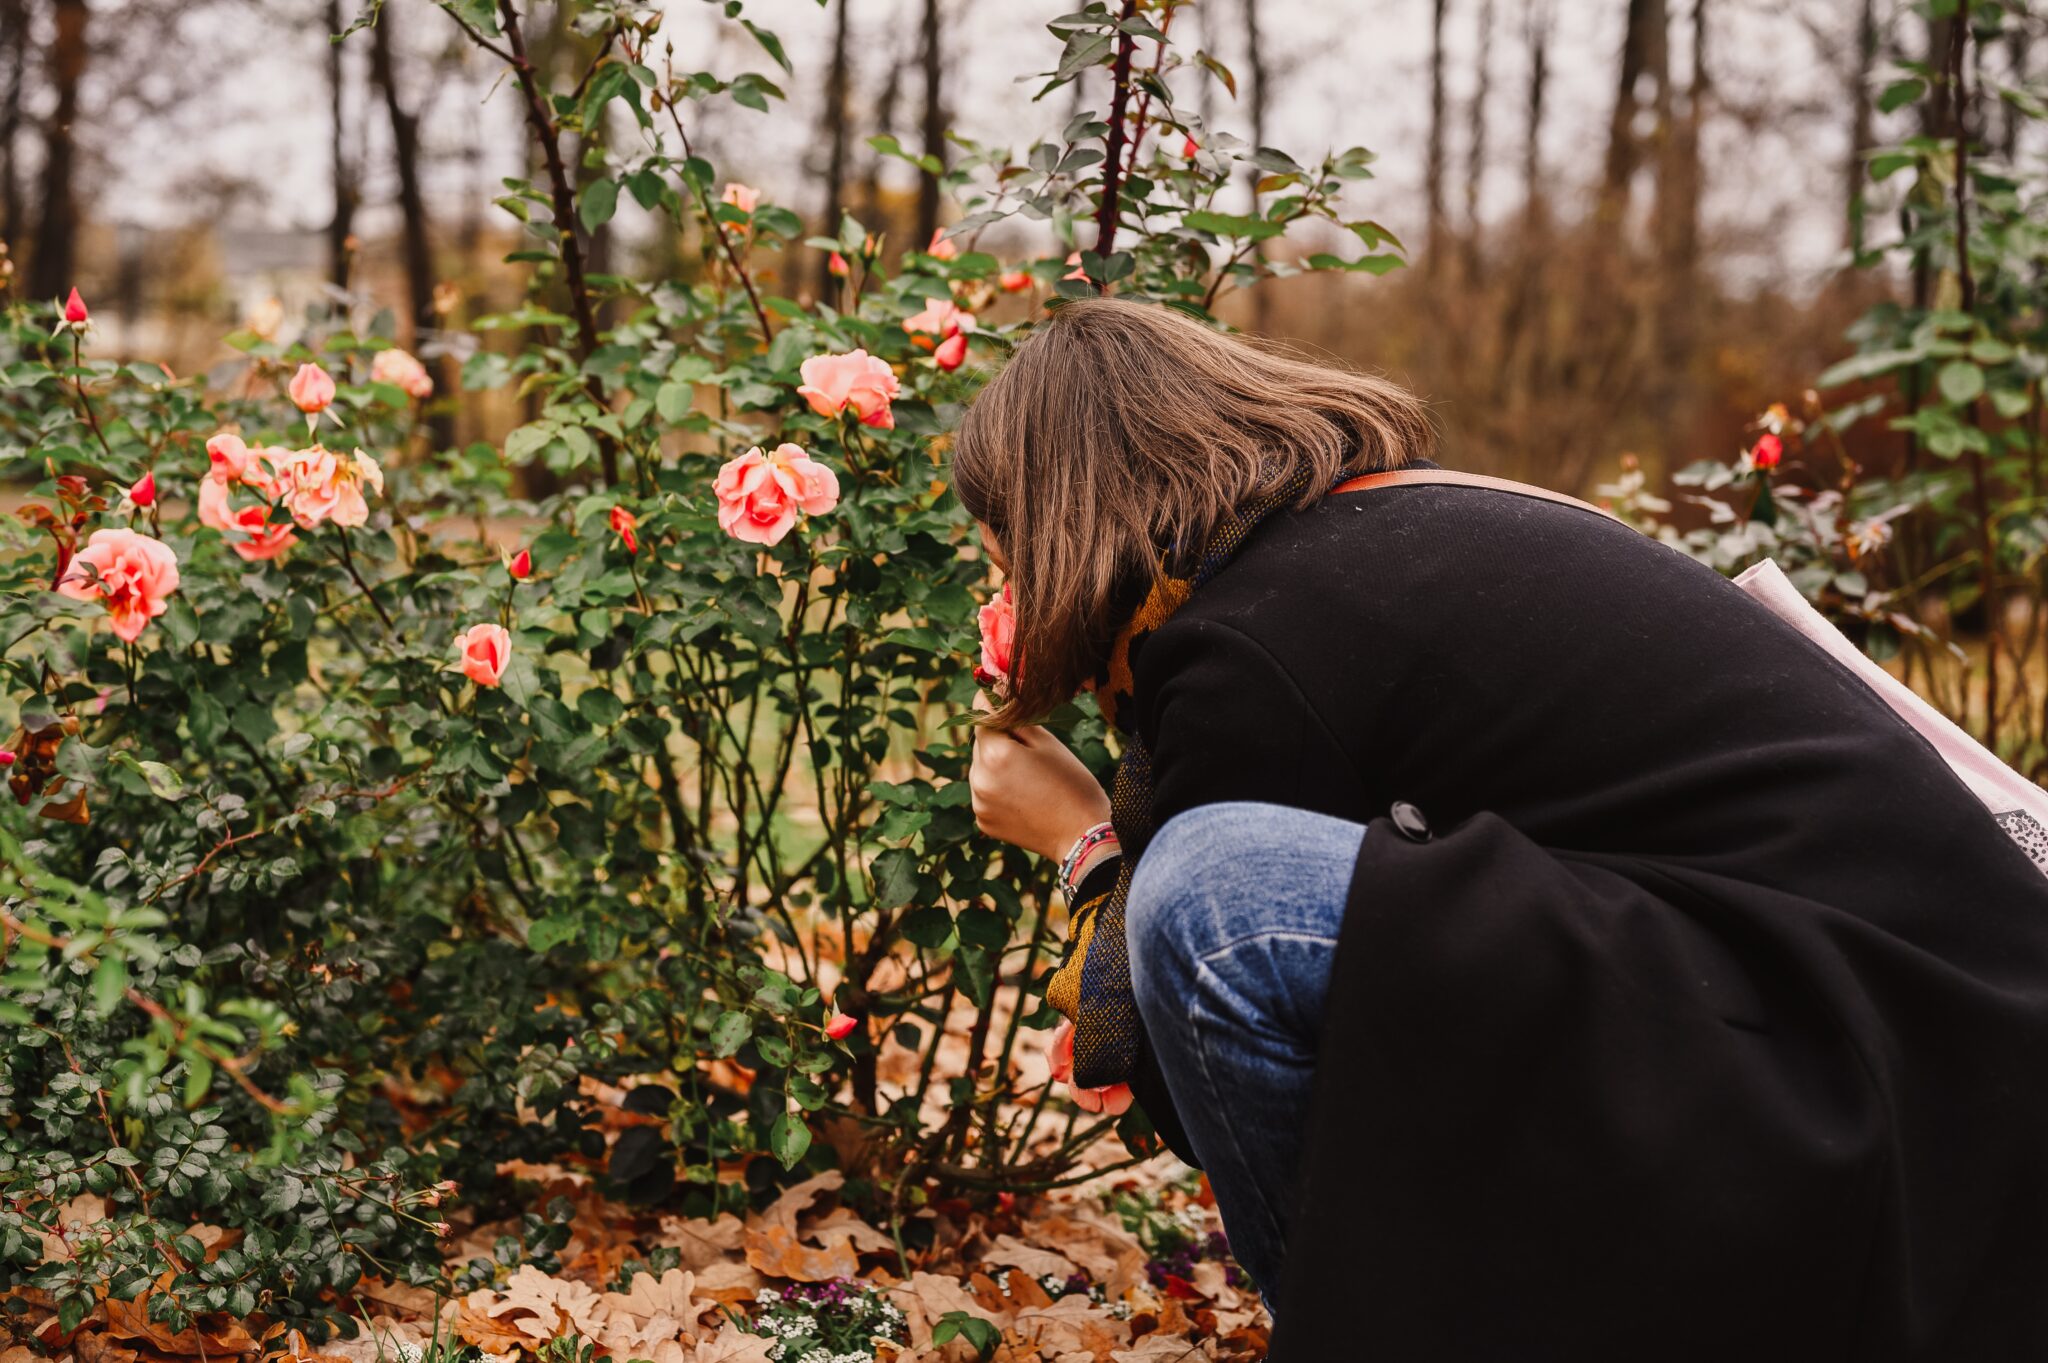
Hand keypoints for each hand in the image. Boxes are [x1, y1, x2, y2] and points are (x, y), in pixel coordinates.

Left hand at [970, 695, 1112, 861]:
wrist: (1082, 835)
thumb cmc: (1072, 784)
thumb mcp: (1047, 743)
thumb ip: (1015, 719)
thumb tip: (993, 699)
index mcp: (996, 755)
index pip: (980, 716)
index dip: (991, 705)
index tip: (1000, 698)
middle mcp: (979, 779)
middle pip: (981, 744)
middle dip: (999, 740)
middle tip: (1031, 751)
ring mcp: (979, 803)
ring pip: (981, 769)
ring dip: (997, 766)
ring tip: (1030, 778)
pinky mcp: (983, 821)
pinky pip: (984, 793)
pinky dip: (997, 790)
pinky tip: (1024, 797)